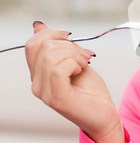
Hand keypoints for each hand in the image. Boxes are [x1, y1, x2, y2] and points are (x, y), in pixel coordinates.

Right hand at [25, 21, 125, 142]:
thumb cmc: (92, 92)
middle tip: (86, 55)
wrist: (106, 117)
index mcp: (39, 75)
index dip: (51, 33)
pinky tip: (83, 69)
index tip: (71, 37)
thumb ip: (59, 48)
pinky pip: (59, 70)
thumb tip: (38, 25)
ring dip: (74, 54)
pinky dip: (75, 63)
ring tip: (86, 63)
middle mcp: (37, 85)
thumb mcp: (76, 62)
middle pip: (41, 47)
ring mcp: (45, 93)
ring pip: (50, 57)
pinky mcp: (58, 99)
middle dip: (68, 44)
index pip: (32, 44)